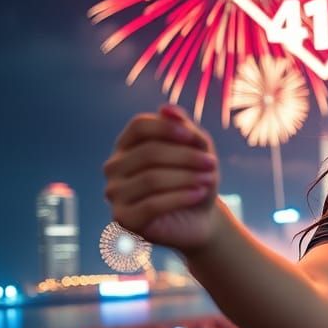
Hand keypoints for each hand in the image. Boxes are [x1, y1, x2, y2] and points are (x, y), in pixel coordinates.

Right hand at [103, 105, 220, 252]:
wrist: (200, 219)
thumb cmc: (196, 180)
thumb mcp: (198, 151)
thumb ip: (186, 129)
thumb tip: (166, 108)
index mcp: (127, 146)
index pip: (139, 126)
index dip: (168, 128)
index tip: (195, 138)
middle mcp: (114, 167)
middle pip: (148, 152)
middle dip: (186, 157)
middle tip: (212, 164)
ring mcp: (114, 193)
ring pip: (151, 179)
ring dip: (187, 177)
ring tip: (210, 179)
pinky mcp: (123, 219)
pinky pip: (152, 204)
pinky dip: (181, 197)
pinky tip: (200, 194)